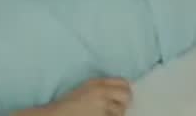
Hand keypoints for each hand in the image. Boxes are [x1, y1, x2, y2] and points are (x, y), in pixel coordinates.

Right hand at [18, 78, 132, 115]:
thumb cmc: (69, 105)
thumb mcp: (85, 89)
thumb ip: (102, 87)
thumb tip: (123, 92)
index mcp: (96, 82)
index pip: (123, 82)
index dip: (125, 90)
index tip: (121, 97)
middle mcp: (101, 92)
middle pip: (126, 95)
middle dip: (123, 103)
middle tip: (116, 109)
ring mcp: (102, 106)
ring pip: (120, 112)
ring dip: (114, 115)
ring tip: (101, 115)